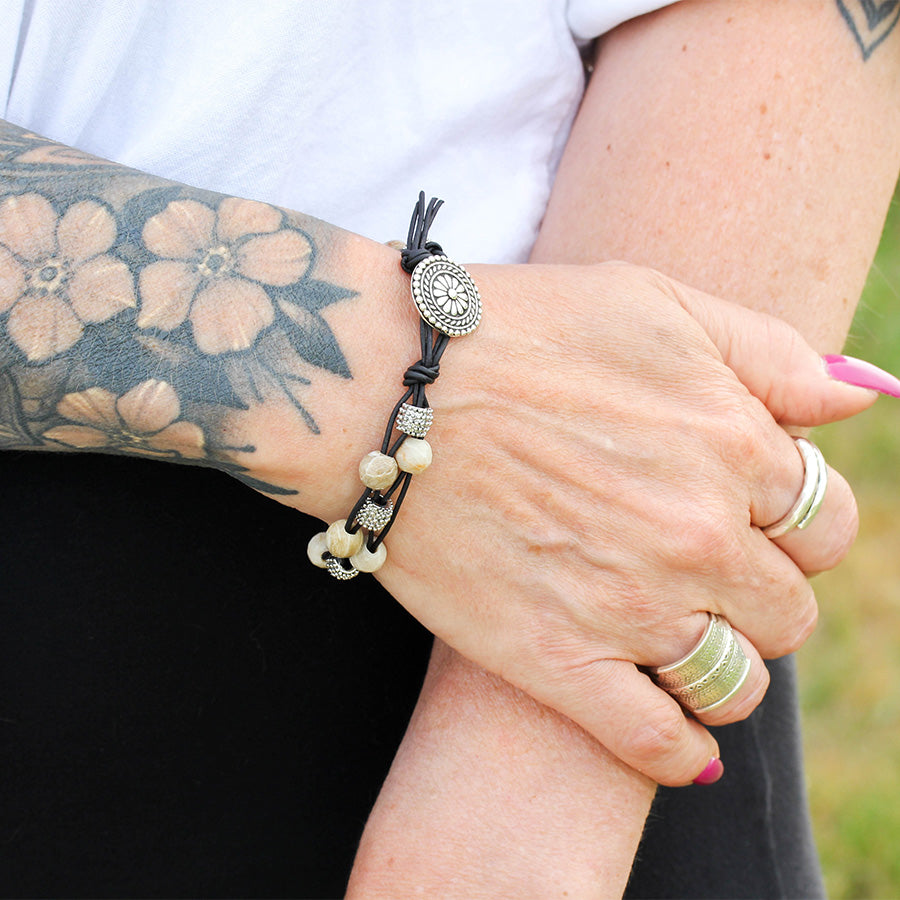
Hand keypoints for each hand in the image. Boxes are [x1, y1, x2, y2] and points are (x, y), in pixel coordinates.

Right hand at [365, 260, 872, 784]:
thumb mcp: (655, 301)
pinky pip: (657, 744)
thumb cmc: (518, 329)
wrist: (384, 389)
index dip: (796, 524)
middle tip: (703, 572)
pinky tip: (676, 736)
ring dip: (725, 667)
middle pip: (788, 610)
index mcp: (731, 447)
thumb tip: (862, 396)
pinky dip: (681, 751)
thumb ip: (770, 351)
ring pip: (736, 682)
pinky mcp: (555, 660)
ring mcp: (627, 606)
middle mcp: (696, 535)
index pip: (827, 522)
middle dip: (759, 592)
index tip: (751, 519)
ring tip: (683, 640)